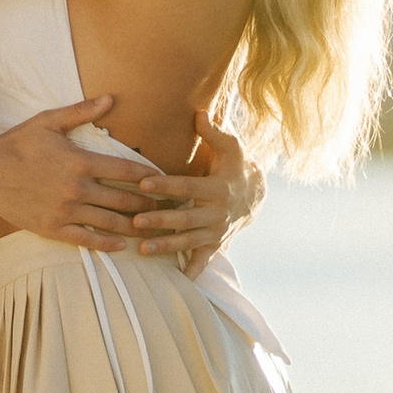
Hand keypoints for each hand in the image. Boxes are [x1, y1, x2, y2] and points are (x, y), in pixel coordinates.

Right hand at [0, 100, 156, 247]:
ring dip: (135, 226)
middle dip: (148, 204)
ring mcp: (65, 211)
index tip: (165, 181)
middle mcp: (77, 188)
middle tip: (166, 207)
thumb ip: (82, 111)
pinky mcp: (53, 228)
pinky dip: (107, 244)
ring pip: (110, 222)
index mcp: (80, 161)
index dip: (150, 177)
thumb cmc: (18, 142)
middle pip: (124, 199)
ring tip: (152, 228)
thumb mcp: (49, 121)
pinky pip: (86, 240)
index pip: (126, 170)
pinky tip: (122, 245)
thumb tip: (110, 98)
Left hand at [127, 112, 264, 273]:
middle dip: (161, 221)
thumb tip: (199, 112)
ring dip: (166, 247)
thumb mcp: (230, 146)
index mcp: (218, 187)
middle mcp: (218, 213)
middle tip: (135, 222)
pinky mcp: (217, 244)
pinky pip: (203, 259)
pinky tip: (177, 281)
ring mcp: (217, 231)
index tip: (143, 183)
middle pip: (186, 218)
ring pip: (189, 241)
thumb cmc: (237, 165)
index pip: (187, 186)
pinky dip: (193, 271)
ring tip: (142, 250)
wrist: (256, 193)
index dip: (166, 185)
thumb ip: (213, 131)